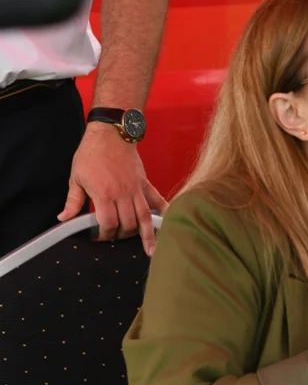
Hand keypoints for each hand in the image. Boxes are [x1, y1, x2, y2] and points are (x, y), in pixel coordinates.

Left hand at [57, 123, 166, 254]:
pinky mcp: (145, 183)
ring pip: (145, 217)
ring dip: (148, 235)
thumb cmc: (91, 154)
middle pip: (128, 224)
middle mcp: (123, 194)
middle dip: (122, 236)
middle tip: (116, 238)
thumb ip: (72, 201)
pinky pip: (158, 200)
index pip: (109, 223)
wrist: (111, 134)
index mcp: (104, 194)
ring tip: (150, 250)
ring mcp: (137, 189)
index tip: (99, 237)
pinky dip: (164, 213)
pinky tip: (167, 225)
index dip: (104, 235)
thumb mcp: (76, 177)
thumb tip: (64, 219)